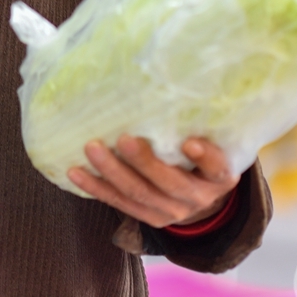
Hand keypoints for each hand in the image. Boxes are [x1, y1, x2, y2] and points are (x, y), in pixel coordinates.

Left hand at [67, 135, 238, 228]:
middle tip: (123, 139)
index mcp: (219, 176)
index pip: (217, 167)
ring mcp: (172, 211)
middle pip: (169, 182)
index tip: (190, 142)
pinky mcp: (149, 218)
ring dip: (113, 172)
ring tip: (92, 149)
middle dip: (144, 162)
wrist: (201, 194)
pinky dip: (97, 187)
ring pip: (139, 193)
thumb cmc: (200, 155)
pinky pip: (120, 203)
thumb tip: (167, 79)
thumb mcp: (212, 140)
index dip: (205, 157)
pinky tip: (76, 172)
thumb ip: (194, 121)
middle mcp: (198, 198)